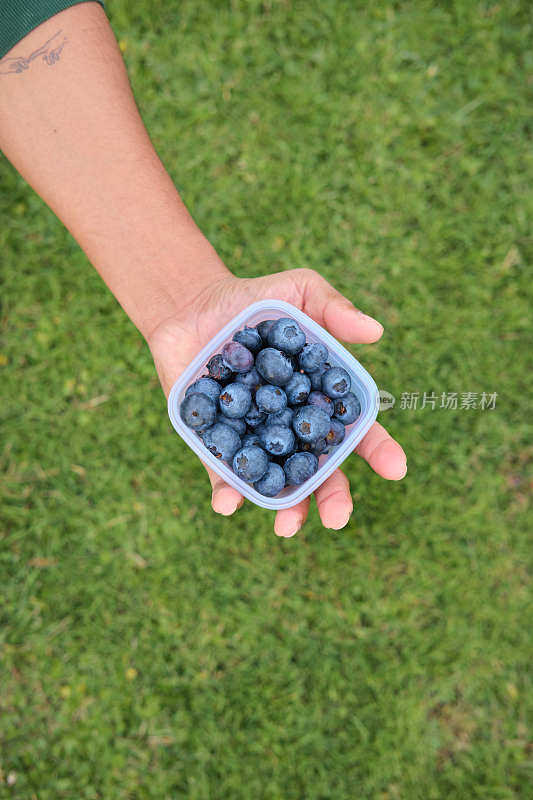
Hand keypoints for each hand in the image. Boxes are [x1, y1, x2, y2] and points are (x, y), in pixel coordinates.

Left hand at [147, 268, 406, 536]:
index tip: (396, 469)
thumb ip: (333, 310)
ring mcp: (255, 439)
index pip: (356, 430)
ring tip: (287, 527)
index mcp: (321, 399)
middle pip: (320, 470)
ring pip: (277, 483)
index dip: (379, 451)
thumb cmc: (254, 300)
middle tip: (337, 519)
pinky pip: (224, 474)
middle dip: (332, 497)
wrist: (192, 305)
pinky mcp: (215, 444)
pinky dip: (228, 492)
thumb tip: (375, 331)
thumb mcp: (298, 291)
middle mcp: (293, 427)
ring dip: (286, 508)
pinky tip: (229, 504)